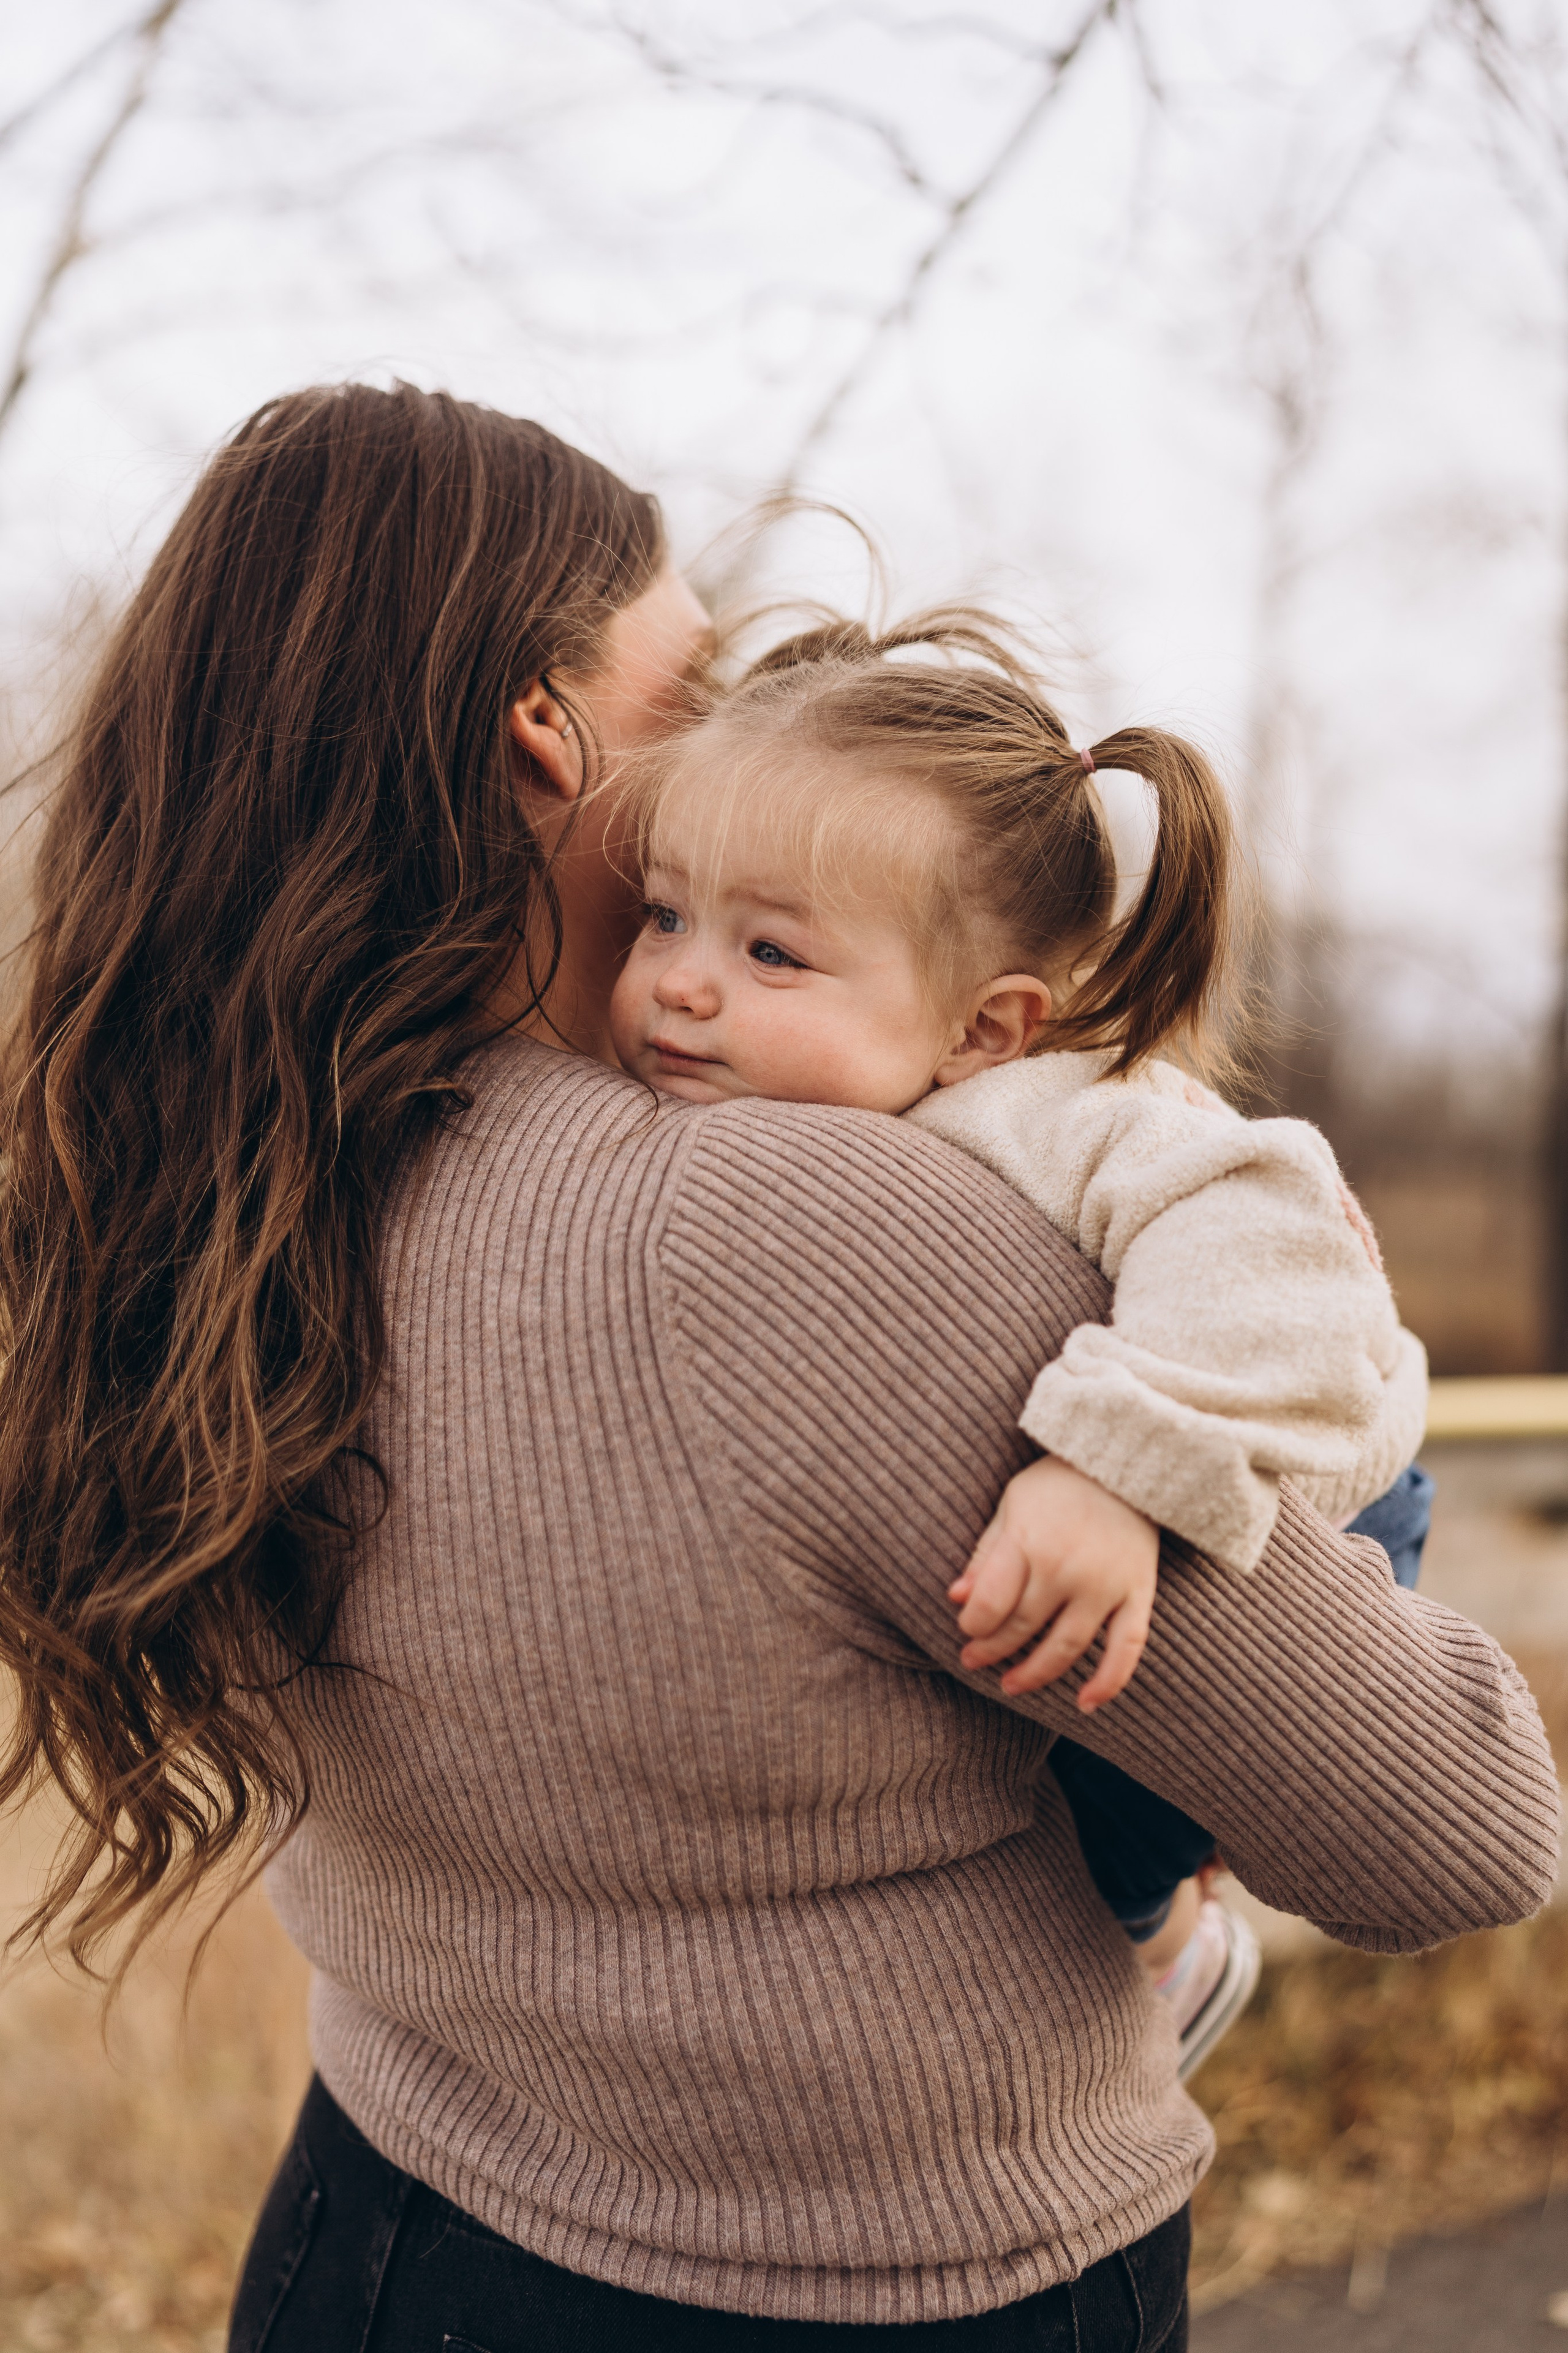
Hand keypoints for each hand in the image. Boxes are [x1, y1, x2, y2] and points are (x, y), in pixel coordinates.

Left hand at [947, 1457, 1158, 1708]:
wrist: (1128, 1459)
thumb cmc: (1059, 1482)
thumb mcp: (1012, 1504)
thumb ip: (986, 1553)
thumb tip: (957, 1598)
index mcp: (1028, 1540)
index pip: (990, 1604)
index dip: (973, 1626)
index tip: (966, 1630)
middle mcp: (1066, 1567)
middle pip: (1022, 1627)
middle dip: (992, 1650)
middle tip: (974, 1660)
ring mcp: (1106, 1584)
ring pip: (1066, 1647)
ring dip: (1036, 1674)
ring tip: (1011, 1685)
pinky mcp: (1139, 1593)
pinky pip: (1127, 1648)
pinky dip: (1108, 1682)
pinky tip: (1085, 1704)